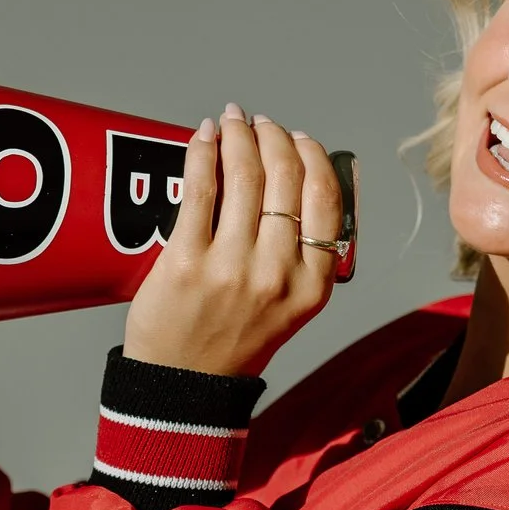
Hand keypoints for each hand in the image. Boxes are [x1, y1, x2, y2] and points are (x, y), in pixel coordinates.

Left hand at [121, 105, 347, 377]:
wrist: (183, 387)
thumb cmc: (232, 344)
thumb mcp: (291, 308)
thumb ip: (301, 256)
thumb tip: (293, 183)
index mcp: (311, 285)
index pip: (326, 199)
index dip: (312, 156)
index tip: (298, 138)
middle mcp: (277, 273)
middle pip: (285, 178)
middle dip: (273, 137)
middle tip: (258, 123)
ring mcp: (231, 266)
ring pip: (245, 175)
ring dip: (238, 135)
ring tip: (230, 122)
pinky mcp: (187, 261)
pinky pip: (200, 189)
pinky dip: (203, 152)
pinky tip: (204, 136)